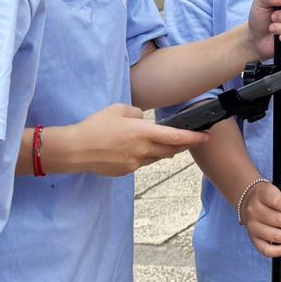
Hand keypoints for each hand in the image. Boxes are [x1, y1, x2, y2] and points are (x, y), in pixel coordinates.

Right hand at [50, 104, 205, 176]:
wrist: (76, 150)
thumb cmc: (95, 126)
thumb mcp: (117, 109)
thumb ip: (136, 113)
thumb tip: (143, 120)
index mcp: (142, 133)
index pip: (175, 137)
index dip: (193, 138)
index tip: (205, 136)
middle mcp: (142, 150)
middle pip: (171, 150)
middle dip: (183, 145)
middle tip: (192, 139)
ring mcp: (135, 164)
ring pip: (157, 157)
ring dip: (164, 151)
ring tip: (166, 143)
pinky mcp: (126, 172)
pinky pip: (142, 163)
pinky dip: (146, 156)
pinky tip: (137, 149)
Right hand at [241, 179, 280, 258]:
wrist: (251, 200)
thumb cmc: (275, 194)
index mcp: (262, 193)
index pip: (275, 200)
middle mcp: (254, 209)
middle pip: (278, 220)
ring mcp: (252, 225)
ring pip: (274, 236)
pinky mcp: (253, 238)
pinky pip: (265, 250)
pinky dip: (280, 251)